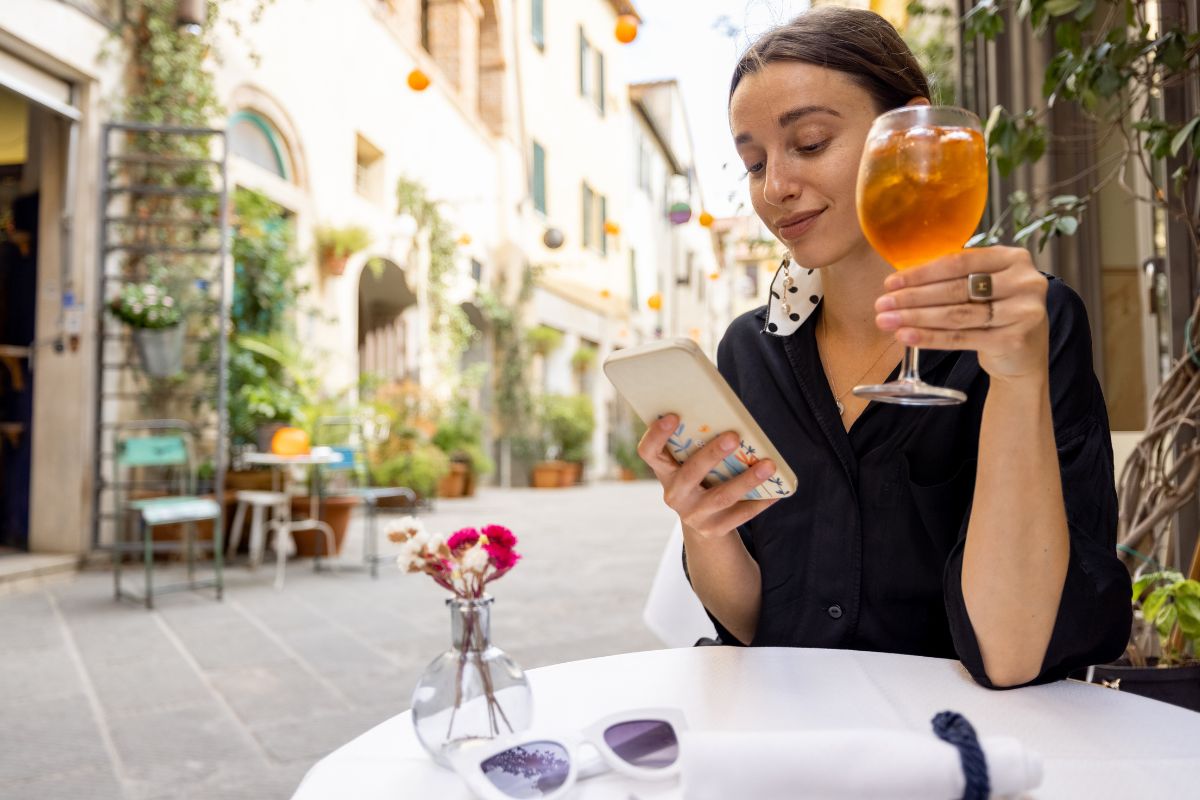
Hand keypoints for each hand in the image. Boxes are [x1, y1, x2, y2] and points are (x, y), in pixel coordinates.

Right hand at [637, 414, 778, 538]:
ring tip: (768, 465)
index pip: (649, 452)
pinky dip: (760, 501)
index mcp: (664, 471)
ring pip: (721, 497)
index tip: (673, 416)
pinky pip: (740, 514)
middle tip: (734, 436)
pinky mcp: (714, 529)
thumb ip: (698, 446)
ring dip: (746, 480)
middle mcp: (674, 495)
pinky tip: (777, 490)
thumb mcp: (690, 464)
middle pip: (689, 474)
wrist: (703, 522)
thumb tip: (731, 418)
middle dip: (711, 455)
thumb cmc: (700, 478)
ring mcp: (693, 515)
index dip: (656, 435)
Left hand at [873, 246, 1049, 382]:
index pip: (958, 262)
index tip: (890, 283)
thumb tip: (900, 282)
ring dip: (917, 318)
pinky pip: (962, 338)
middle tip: (882, 304)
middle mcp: (1024, 281)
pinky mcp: (1014, 340)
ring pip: (957, 314)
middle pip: (956, 289)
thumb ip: (954, 277)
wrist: (1023, 356)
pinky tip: (907, 337)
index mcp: (1012, 258)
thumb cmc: (995, 314)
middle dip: (913, 297)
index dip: (921, 273)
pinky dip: (931, 338)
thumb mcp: (984, 287)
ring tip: (888, 321)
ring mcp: (1022, 311)